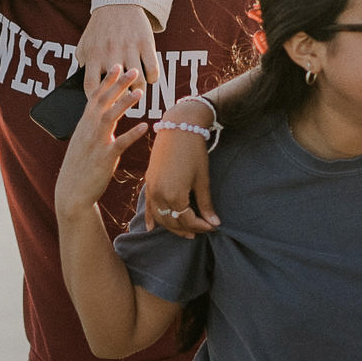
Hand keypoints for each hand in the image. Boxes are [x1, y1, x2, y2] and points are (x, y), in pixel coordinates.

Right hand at [54, 66, 154, 218]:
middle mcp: (88, 130)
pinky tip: (144, 126)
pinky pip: (119, 143)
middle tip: (132, 70)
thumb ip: (92, 126)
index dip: (107, 80)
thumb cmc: (80, 166)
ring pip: (110, 117)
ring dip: (125, 103)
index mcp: (84, 124)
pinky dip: (132, 134)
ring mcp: (96, 143)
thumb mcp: (83, 141)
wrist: (72, 191)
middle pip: (103, 101)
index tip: (117, 65)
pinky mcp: (104, 158)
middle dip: (118, 84)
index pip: (95, 96)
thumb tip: (102, 114)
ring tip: (140, 92)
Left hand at [75, 1, 165, 92]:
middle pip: (118, 88)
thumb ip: (84, 64)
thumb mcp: (85, 44)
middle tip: (123, 101)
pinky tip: (148, 77)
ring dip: (138, 90)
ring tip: (136, 90)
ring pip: (138, 83)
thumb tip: (89, 86)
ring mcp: (130, 49)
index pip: (92, 86)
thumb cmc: (100, 28)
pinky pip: (153, 71)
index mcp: (94, 55)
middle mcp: (112, 53)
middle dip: (121, 99)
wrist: (118, 2)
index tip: (102, 103)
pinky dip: (152, 78)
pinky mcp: (146, 44)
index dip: (97, 99)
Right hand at [141, 100, 218, 232]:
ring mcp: (151, 190)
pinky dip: (150, 218)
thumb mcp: (202, 179)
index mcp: (174, 196)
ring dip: (171, 227)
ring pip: (160, 217)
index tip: (213, 227)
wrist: (178, 129)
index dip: (202, 226)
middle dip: (188, 228)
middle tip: (202, 230)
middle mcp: (159, 196)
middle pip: (172, 221)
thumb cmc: (194, 152)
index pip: (187, 220)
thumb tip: (214, 223)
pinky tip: (151, 228)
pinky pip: (147, 206)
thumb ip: (206, 204)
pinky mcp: (148, 183)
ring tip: (185, 232)